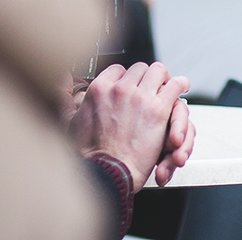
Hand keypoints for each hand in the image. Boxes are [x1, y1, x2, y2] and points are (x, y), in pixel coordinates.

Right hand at [69, 62, 190, 191]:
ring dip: (164, 79)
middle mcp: (119, 89)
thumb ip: (64, 98)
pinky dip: (181, 84)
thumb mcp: (67, 121)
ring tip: (167, 87)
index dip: (127, 78)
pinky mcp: (158, 108)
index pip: (119, 70)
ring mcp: (140, 97)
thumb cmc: (88, 154)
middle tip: (151, 87)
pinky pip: (176, 84)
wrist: (105, 172)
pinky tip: (182, 88)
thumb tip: (60, 79)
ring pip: (159, 71)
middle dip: (146, 78)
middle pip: (141, 69)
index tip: (131, 86)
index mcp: (98, 90)